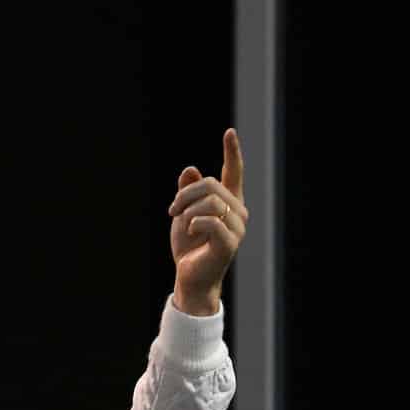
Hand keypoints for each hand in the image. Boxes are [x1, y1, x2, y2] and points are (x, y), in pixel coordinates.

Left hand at [167, 128, 247, 315]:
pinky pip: (208, 221)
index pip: (233, 173)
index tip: (230, 132)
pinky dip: (192, 223)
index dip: (232, 152)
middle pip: (212, 184)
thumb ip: (189, 193)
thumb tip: (190, 169)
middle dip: (186, 193)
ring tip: (181, 223)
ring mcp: (237, 227)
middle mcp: (238, 212)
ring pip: (209, 201)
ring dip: (187, 210)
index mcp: (229, 202)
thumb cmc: (188, 247)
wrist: (189, 276)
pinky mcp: (230, 242)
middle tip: (172, 209)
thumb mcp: (183, 214)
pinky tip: (190, 231)